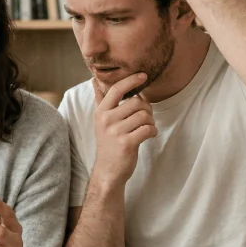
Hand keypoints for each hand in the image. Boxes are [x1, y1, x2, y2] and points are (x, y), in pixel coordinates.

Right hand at [92, 72, 156, 188]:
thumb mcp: (101, 121)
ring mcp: (116, 132)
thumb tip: (93, 81)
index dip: (131, 80)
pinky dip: (152, 131)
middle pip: (137, 102)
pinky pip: (148, 129)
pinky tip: (148, 136)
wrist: (108, 171)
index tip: (143, 76)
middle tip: (145, 118)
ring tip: (146, 128)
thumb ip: (100, 101)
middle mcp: (106, 120)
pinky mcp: (127, 143)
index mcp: (101, 112)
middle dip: (147, 109)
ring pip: (144, 116)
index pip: (117, 89)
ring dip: (151, 122)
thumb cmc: (108, 143)